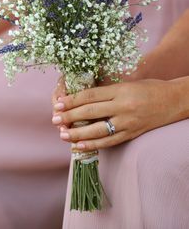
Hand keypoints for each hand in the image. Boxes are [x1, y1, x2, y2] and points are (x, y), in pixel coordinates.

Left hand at [51, 79, 183, 150]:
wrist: (174, 100)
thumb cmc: (147, 88)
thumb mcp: (125, 83)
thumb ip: (105, 91)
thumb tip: (78, 97)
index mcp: (120, 90)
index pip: (90, 95)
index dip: (72, 100)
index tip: (58, 104)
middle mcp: (123, 106)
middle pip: (90, 112)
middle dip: (70, 117)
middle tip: (54, 120)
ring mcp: (128, 122)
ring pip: (98, 130)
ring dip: (77, 134)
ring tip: (62, 134)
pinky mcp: (132, 134)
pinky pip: (109, 141)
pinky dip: (93, 144)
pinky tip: (78, 145)